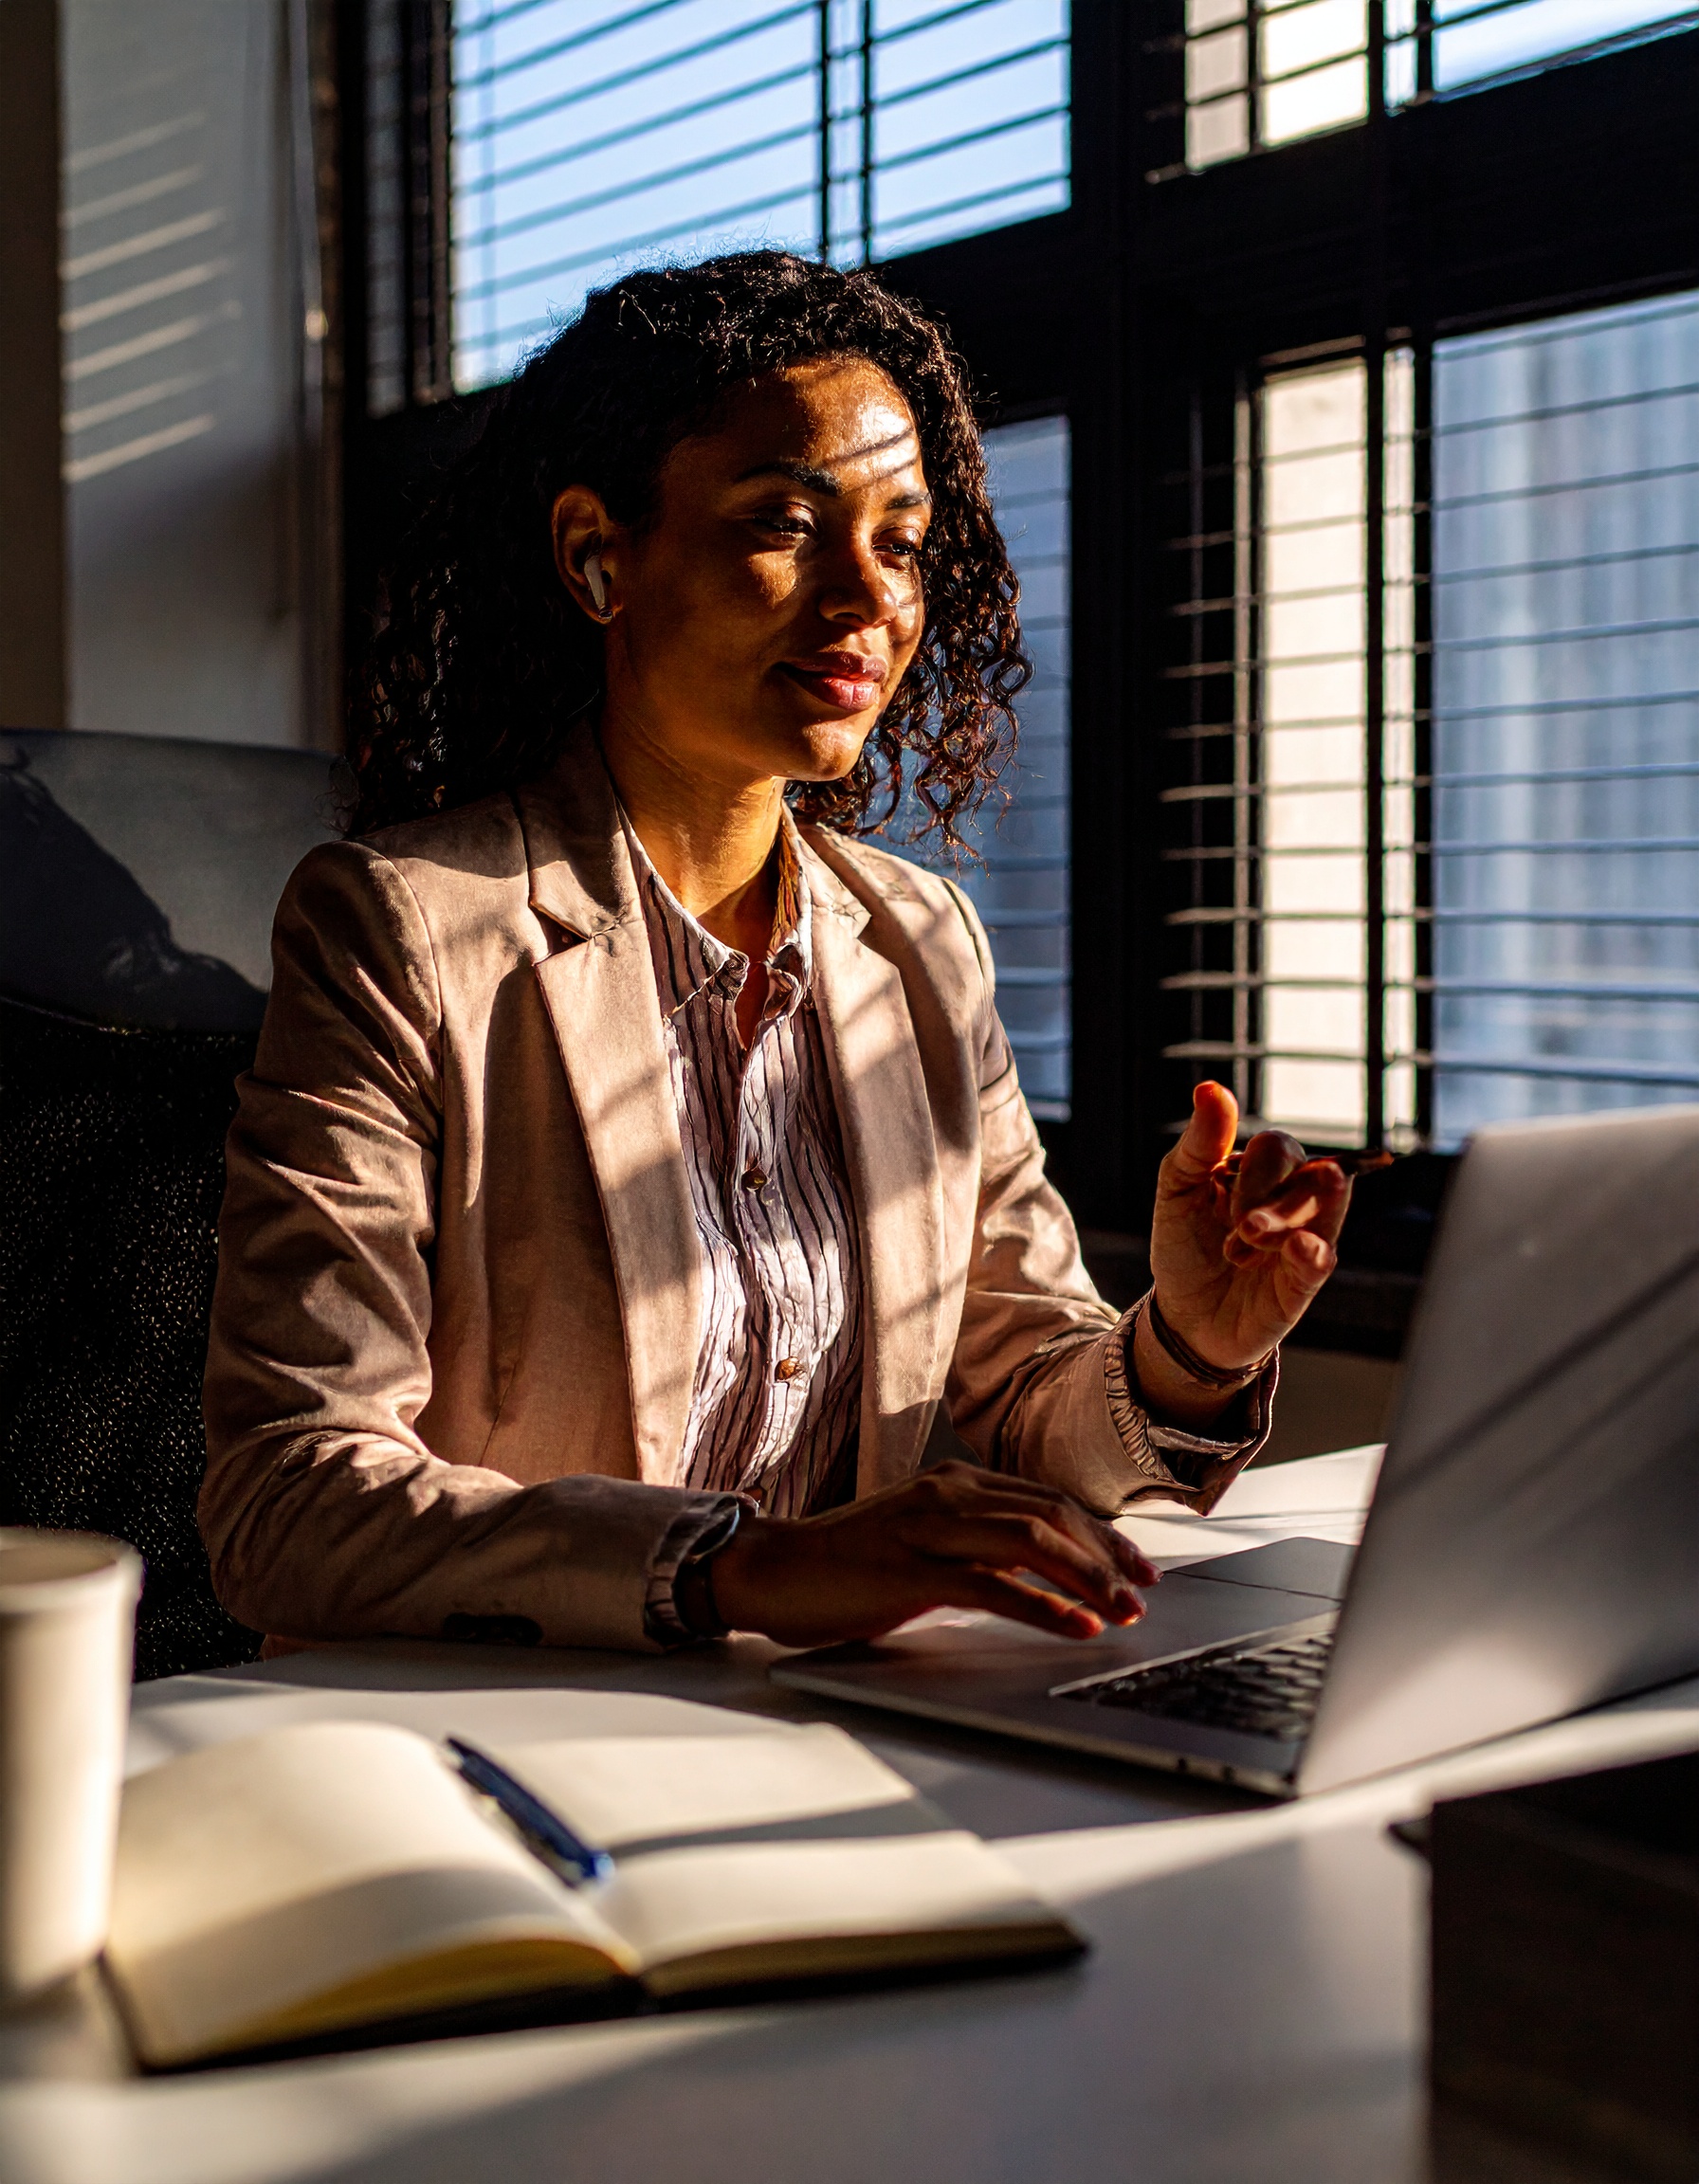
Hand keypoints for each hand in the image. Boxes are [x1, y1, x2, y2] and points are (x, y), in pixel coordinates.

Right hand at [707, 1461, 1159, 1646]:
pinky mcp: (911, 1571)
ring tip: (1122, 1612)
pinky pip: (993, 1586)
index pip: (1048, 1500)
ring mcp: (929, 1528)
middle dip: (1107, 1557)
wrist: (774, 1571)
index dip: (1101, 1535)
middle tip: (1144, 1593)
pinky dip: (1044, 1608)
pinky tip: (1076, 1627)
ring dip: (1087, 1580)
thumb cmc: (849, 1566)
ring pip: (1032, 1542)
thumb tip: (1042, 1577)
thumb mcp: (924, 1544)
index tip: (1138, 1568)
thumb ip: (976, 1548)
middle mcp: (949, 1494)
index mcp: (955, 1483)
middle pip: (1051, 1516)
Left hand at [1139, 1081, 1352, 1425]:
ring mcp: (1305, 1241)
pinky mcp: (1304, 1283)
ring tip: (1246, 1242)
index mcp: (1264, 1173)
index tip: (1219, 1198)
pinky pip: (1323, 1259)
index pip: (1281, 1148)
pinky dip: (1314, 1250)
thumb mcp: (1178, 1189)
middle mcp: (1293, 1201)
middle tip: (1240, 1228)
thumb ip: (1200, 1142)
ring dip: (1283, 1222)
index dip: (1256, 1170)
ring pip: (1324, 1213)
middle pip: (1312, 1177)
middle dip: (1273, 1199)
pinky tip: (1302, 1248)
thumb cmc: (1185, 1246)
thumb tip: (1210, 1088)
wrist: (1182, 1316)